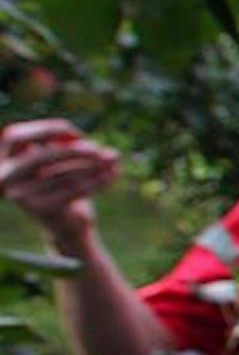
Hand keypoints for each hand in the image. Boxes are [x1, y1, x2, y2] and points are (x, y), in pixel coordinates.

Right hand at [0, 119, 117, 247]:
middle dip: (72, 150)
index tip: (76, 134)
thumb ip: (86, 152)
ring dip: (91, 165)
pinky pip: (72, 190)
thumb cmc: (66, 184)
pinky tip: (112, 174)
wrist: (68, 223)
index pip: (15, 136)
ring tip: (111, 160)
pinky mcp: (41, 209)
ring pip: (61, 174)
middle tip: (97, 149)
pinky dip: (96, 181)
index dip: (47, 130)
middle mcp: (6, 178)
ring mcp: (21, 195)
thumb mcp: (69, 161)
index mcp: (6, 159)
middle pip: (40, 156)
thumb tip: (112, 155)